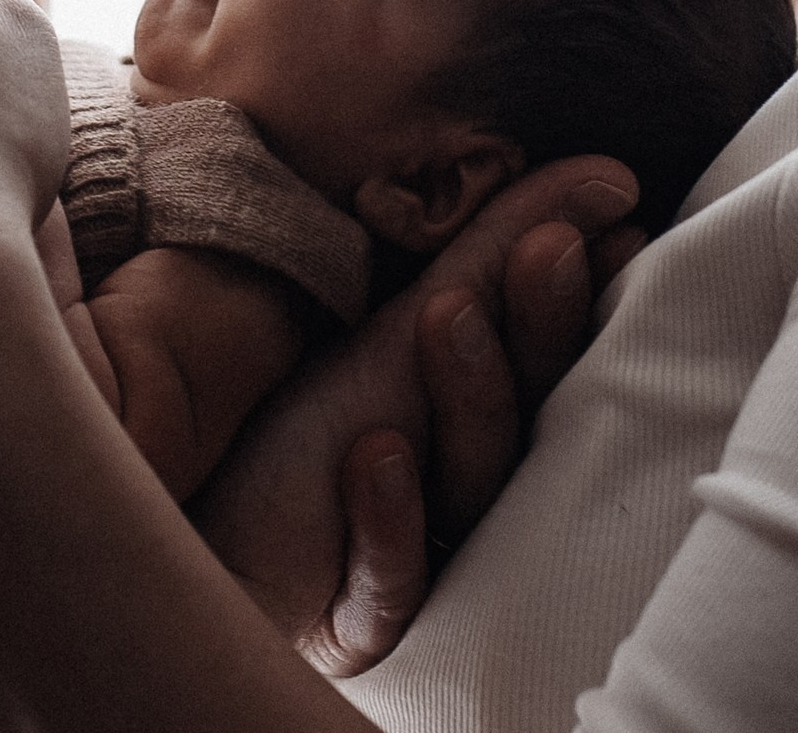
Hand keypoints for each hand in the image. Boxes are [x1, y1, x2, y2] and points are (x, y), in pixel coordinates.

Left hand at [190, 157, 643, 676]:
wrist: (183, 522)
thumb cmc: (289, 427)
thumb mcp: (393, 328)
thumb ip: (491, 254)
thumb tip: (606, 176)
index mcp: (477, 416)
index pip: (544, 354)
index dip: (574, 293)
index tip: (614, 216)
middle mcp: (459, 490)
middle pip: (522, 415)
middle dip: (536, 327)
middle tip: (551, 246)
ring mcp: (418, 558)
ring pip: (468, 489)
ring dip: (466, 398)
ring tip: (447, 314)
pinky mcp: (360, 621)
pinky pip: (393, 581)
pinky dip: (388, 519)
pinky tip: (376, 455)